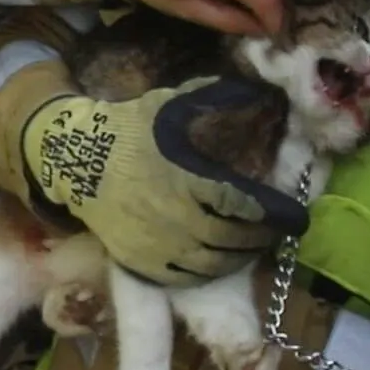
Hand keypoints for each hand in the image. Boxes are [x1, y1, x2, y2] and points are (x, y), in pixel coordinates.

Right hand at [21, 76, 309, 285]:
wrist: (73, 158)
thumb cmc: (126, 128)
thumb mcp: (169, 104)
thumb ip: (213, 99)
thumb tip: (255, 91)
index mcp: (189, 180)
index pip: (245, 205)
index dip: (275, 214)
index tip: (296, 217)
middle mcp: (178, 218)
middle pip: (233, 239)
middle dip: (261, 238)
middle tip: (276, 233)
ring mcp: (158, 244)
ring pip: (211, 264)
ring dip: (238, 259)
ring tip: (251, 249)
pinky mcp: (139, 261)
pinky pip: (182, 277)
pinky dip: (206, 273)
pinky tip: (215, 263)